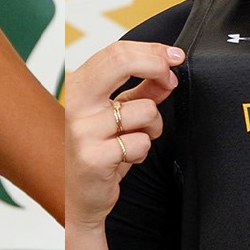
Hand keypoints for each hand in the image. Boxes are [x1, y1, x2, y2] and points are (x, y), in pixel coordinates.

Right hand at [64, 40, 185, 227]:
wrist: (81, 198)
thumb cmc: (100, 153)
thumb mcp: (121, 116)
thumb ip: (142, 92)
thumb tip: (167, 72)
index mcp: (78, 87)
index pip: (116, 52)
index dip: (152, 51)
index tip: (174, 57)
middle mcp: (74, 104)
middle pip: (120, 62)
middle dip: (156, 66)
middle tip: (172, 79)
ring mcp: (80, 130)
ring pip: (143, 109)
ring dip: (153, 126)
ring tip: (137, 139)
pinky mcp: (92, 157)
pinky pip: (140, 142)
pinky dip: (143, 151)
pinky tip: (126, 158)